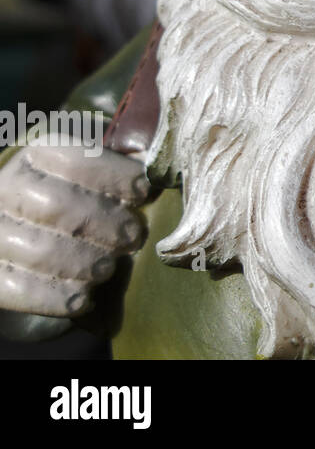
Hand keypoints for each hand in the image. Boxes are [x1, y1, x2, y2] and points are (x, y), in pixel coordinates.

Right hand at [0, 142, 148, 318]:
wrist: (26, 231)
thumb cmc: (76, 197)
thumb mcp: (92, 174)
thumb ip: (120, 169)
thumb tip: (158, 167)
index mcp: (37, 156)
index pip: (75, 158)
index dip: (113, 175)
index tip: (142, 192)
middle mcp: (7, 189)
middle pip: (57, 206)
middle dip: (104, 224)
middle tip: (132, 238)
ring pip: (39, 250)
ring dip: (83, 262)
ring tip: (108, 268)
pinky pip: (18, 289)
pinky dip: (56, 297)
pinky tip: (82, 299)